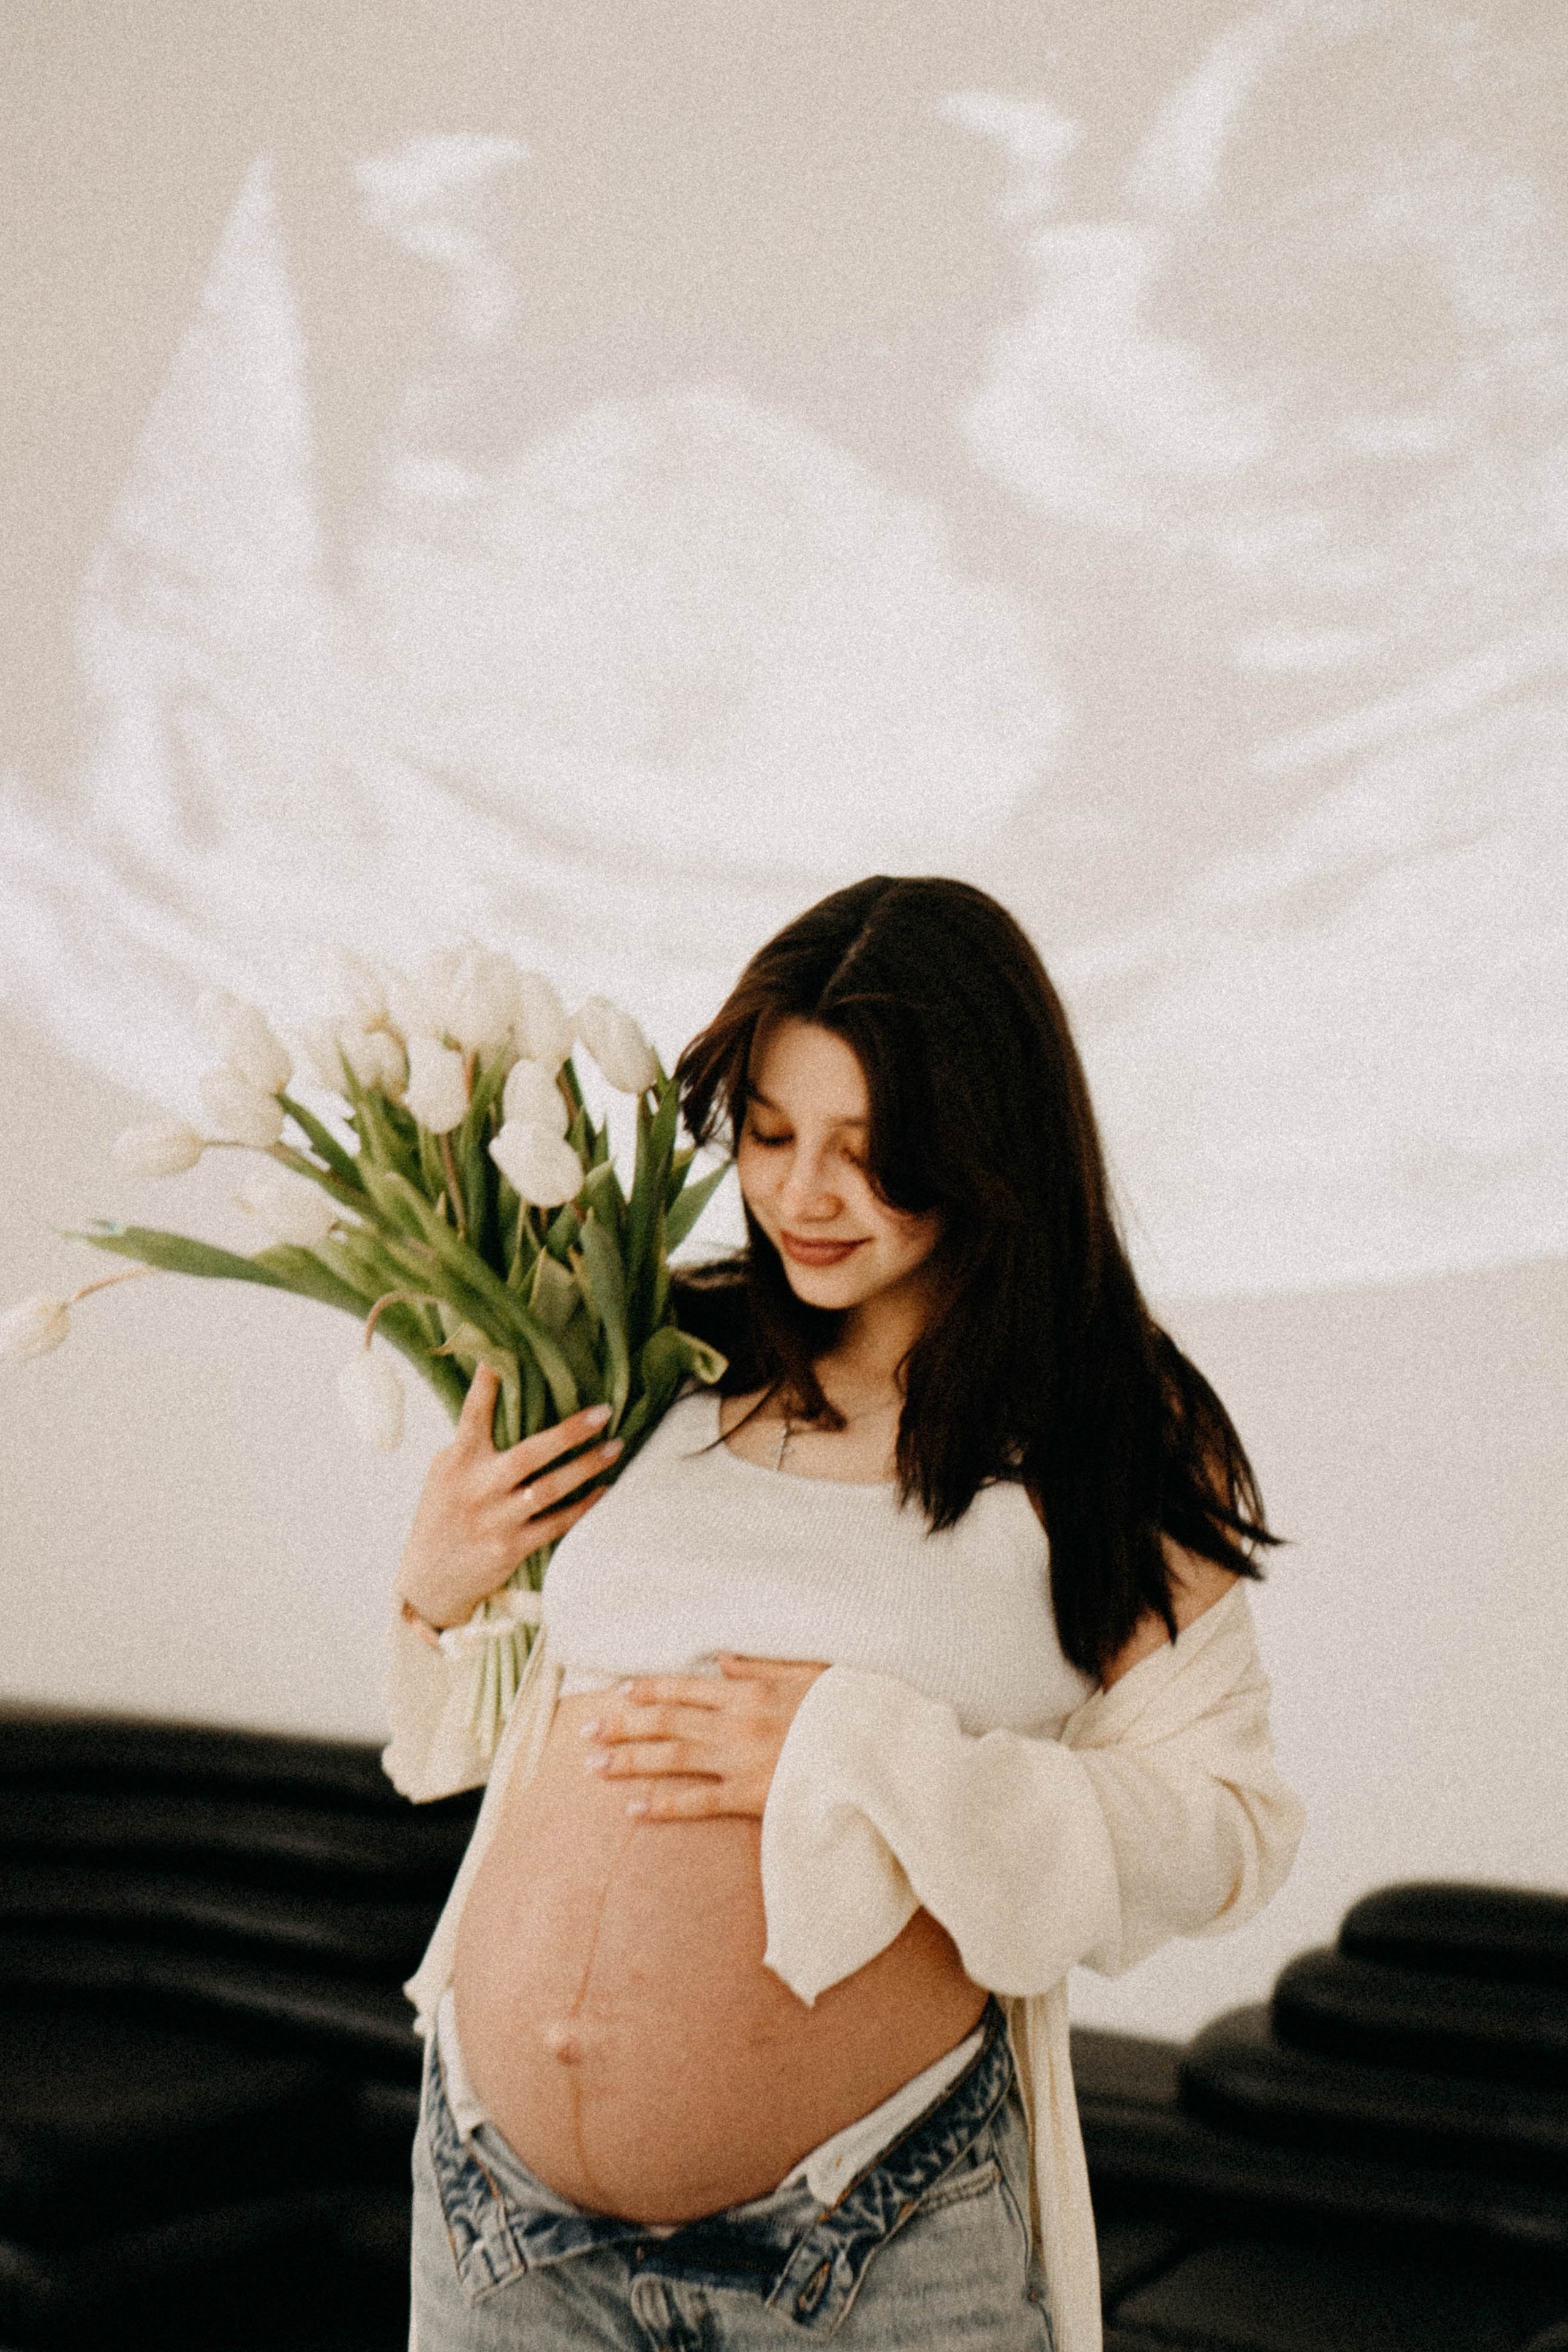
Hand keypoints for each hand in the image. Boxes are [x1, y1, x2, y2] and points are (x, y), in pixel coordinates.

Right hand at [395, 1364, 622, 1631]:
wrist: (428, 1581)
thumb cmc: (442, 1515)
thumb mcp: (445, 1472)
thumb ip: (470, 1441)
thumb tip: (501, 1396)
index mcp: (457, 1462)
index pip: (473, 1415)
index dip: (487, 1384)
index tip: (501, 1355)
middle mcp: (477, 1489)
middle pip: (529, 1454)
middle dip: (569, 1432)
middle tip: (604, 1411)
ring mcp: (496, 1521)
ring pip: (550, 1489)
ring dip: (587, 1467)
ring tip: (617, 1446)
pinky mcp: (511, 1548)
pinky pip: (557, 1523)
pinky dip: (584, 1506)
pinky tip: (606, 1489)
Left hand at [579, 1654, 831, 1819]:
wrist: (879, 1749)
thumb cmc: (849, 1709)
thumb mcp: (809, 1674)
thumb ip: (762, 1666)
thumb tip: (722, 1658)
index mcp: (750, 1690)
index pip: (685, 1687)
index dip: (648, 1690)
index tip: (618, 1693)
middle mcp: (737, 1721)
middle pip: (666, 1721)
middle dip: (622, 1725)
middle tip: (584, 1731)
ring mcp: (742, 1758)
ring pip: (673, 1757)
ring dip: (629, 1760)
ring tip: (593, 1767)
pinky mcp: (752, 1794)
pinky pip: (699, 1801)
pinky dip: (664, 1805)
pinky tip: (633, 1810)